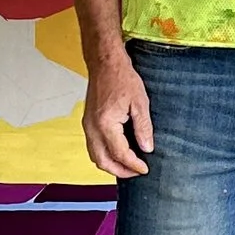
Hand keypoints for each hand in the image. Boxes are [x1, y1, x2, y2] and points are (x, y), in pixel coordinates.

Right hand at [82, 46, 154, 179]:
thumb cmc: (122, 78)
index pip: (120, 154)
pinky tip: (118, 153)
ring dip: (110, 165)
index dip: (133, 165)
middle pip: (102, 161)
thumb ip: (143, 128)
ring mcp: (87, 126)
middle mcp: (92, 128)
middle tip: (137, 172)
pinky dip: (104, 155)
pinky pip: (93, 146)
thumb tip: (147, 148)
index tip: (145, 169)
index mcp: (106, 124)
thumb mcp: (140, 102)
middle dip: (120, 171)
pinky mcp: (87, 122)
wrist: (105, 63)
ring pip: (95, 156)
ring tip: (128, 166)